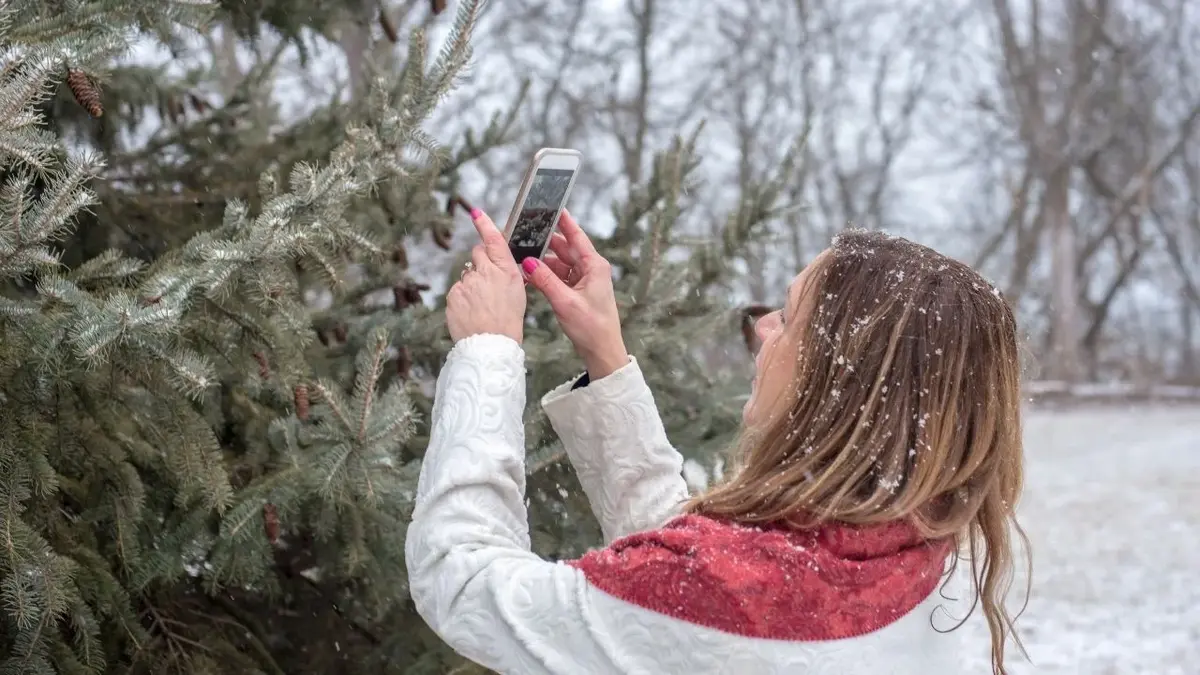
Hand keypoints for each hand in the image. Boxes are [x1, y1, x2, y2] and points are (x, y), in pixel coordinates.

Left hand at [445, 209, 524, 343]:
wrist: (491, 344)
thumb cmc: (508, 321)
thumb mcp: (517, 292)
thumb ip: (506, 274)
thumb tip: (497, 265)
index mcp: (506, 270)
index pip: (493, 240)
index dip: (484, 224)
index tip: (476, 213)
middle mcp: (485, 272)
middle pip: (477, 254)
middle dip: (480, 263)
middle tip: (487, 284)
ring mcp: (467, 283)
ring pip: (467, 276)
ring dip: (472, 285)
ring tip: (481, 306)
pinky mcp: (453, 294)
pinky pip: (457, 291)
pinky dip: (462, 299)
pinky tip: (471, 312)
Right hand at [522, 210, 628, 378]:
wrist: (602, 350)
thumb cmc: (591, 327)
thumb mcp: (564, 301)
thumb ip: (545, 279)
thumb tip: (527, 262)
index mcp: (595, 266)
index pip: (577, 236)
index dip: (564, 221)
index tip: (553, 207)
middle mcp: (591, 269)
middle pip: (565, 248)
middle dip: (546, 243)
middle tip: (526, 234)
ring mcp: (584, 280)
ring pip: (560, 263)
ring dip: (543, 262)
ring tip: (523, 257)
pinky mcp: (577, 291)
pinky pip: (559, 276)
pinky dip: (546, 275)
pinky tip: (531, 275)